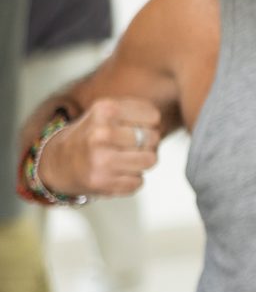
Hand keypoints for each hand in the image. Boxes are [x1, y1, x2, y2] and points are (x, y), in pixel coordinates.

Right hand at [31, 99, 160, 199]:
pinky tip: (115, 173)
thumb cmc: (90, 136)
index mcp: (104, 110)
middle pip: (153, 138)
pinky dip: (131, 180)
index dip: (149, 124)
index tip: (135, 127)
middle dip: (146, 144)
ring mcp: (101, 159)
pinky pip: (139, 182)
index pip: (153, 116)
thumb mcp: (106, 112)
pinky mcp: (103, 182)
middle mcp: (102, 133)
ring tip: (124, 160)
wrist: (56, 162)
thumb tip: (163, 124)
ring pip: (150, 160)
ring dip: (141, 163)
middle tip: (128, 146)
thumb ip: (135, 112)